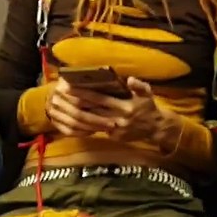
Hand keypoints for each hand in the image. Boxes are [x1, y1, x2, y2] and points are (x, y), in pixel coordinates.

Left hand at [46, 77, 172, 143]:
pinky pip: (97, 130)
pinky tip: (75, 119)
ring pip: (92, 121)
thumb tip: (129, 80)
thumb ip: (139, 86)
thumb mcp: (147, 93)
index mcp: (126, 106)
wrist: (156, 128)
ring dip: (77, 114)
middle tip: (60, 95)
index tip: (70, 87)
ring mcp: (115, 129)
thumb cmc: (149, 107)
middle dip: (75, 102)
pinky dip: (86, 124)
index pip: (100, 98)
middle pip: (92, 110)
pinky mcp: (114, 137)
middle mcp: (119, 118)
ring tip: (64, 107)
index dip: (84, 93)